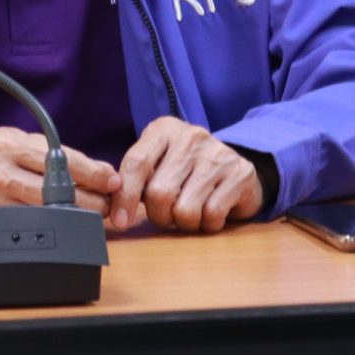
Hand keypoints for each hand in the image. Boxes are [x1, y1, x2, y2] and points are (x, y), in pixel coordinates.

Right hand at [0, 128, 119, 216]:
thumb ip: (50, 152)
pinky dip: (49, 226)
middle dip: (88, 200)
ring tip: (91, 217)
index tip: (111, 180)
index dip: (91, 172)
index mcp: (10, 145)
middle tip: (107, 205)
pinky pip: (26, 225)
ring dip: (73, 217)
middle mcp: (0, 171)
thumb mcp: (15, 139)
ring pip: (43, 213)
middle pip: (55, 191)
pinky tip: (62, 226)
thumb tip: (96, 170)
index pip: (60, 159)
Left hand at [115, 117, 262, 233]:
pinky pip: (212, 216)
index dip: (125, 196)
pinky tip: (210, 212)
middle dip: (159, 215)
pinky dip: (207, 224)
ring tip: (190, 212)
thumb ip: (135, 179)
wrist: (235, 168)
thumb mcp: (158, 164)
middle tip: (167, 214)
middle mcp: (191, 137)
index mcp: (164, 130)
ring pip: (185, 210)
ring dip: (184, 223)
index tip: (120, 221)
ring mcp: (217, 154)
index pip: (136, 163)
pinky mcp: (239, 174)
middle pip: (159, 193)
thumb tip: (115, 210)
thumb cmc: (186, 170)